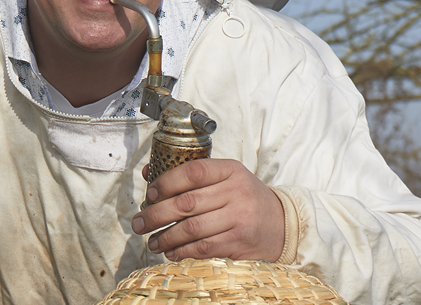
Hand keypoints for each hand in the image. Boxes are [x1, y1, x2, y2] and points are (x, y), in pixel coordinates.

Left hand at [131, 159, 283, 261]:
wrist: (282, 223)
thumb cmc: (244, 197)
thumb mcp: (225, 178)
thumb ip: (190, 175)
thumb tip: (148, 173)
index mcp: (230, 169)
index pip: (193, 171)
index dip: (167, 182)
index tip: (150, 193)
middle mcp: (236, 191)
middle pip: (186, 203)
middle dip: (156, 214)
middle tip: (139, 222)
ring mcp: (239, 217)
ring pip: (192, 228)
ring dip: (166, 237)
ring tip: (151, 241)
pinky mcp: (239, 241)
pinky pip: (203, 246)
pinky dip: (182, 250)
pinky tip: (170, 251)